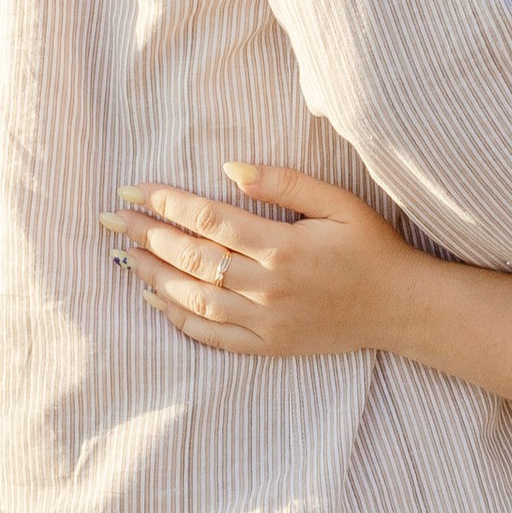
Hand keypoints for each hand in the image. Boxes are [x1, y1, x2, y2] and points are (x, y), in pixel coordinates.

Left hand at [102, 167, 423, 358]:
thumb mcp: (338, 202)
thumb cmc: (371, 247)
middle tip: (111, 218)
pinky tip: (156, 300)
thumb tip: (230, 167)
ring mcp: (265, 321)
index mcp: (282, 246)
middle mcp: (267, 286)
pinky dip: (179, 319)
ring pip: (194, 298)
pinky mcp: (267, 346)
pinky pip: (212, 335)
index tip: (134, 189)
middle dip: (146, 235)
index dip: (166, 203)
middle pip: (192, 257)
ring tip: (124, 255)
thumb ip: (284, 182)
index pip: (208, 220)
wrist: (400, 308)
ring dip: (154, 275)